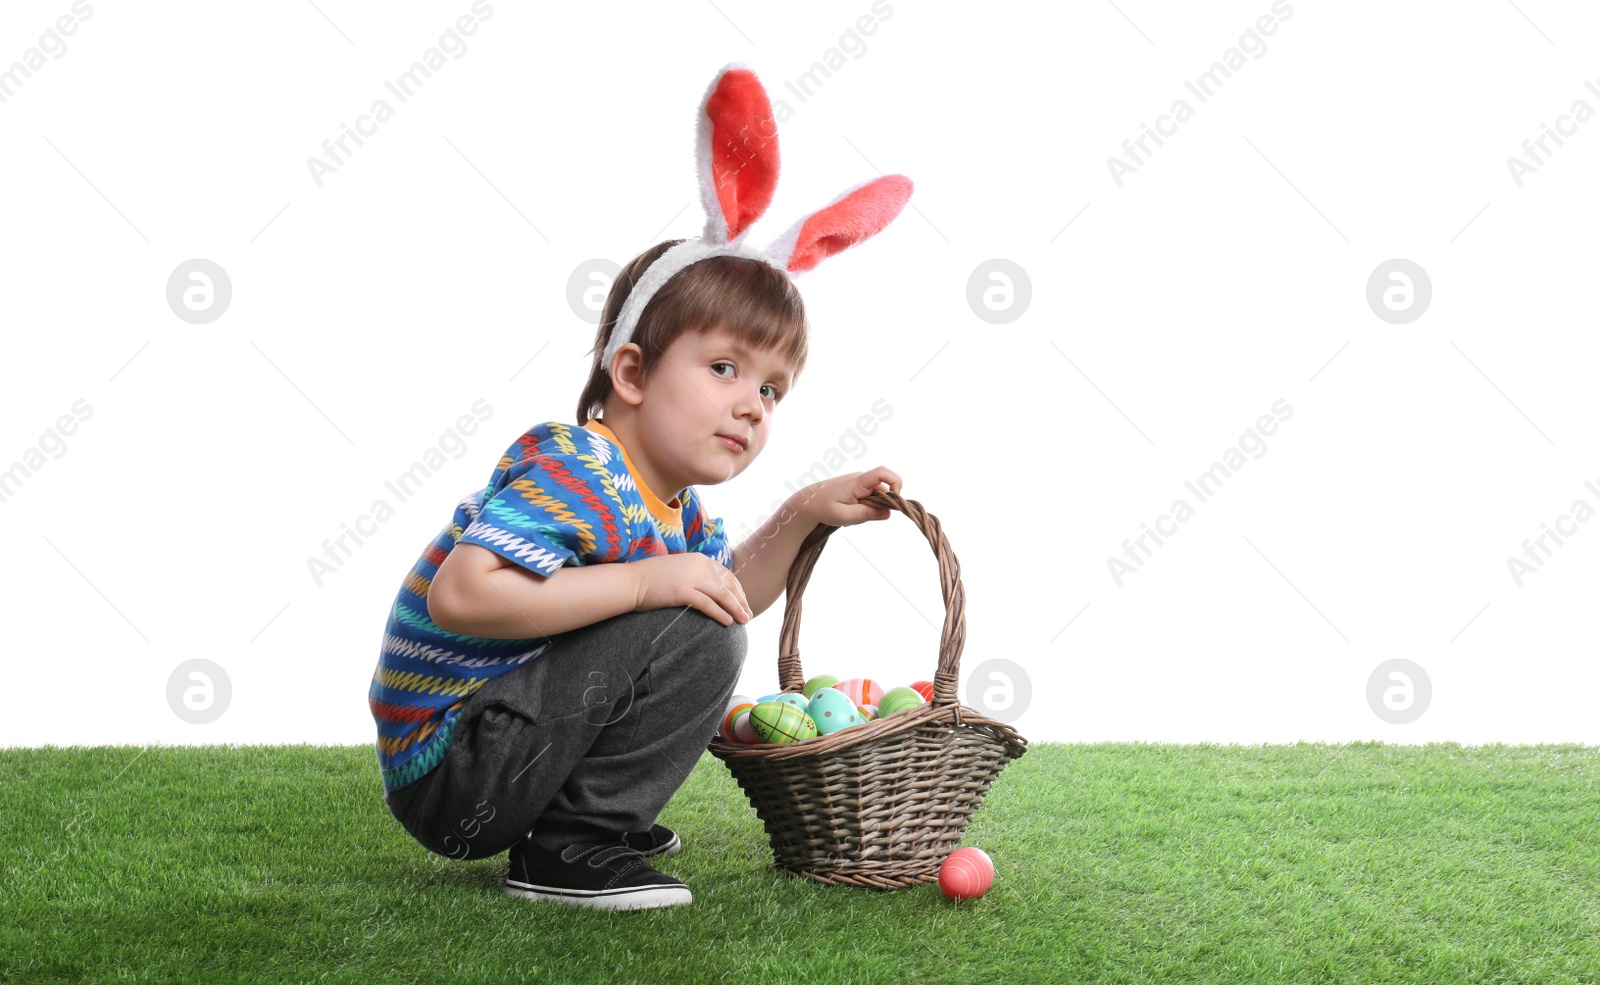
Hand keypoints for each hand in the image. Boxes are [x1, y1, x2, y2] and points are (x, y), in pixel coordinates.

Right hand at [630, 553, 751, 625]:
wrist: (630, 582)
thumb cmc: (652, 579)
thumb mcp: (678, 570)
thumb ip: (695, 574)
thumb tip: (710, 588)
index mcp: (698, 559)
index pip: (727, 575)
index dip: (738, 590)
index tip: (744, 603)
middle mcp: (697, 565)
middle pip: (728, 584)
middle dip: (741, 601)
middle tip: (748, 616)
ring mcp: (690, 577)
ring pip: (722, 594)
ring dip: (736, 608)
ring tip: (743, 621)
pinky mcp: (682, 591)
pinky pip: (708, 604)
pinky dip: (720, 613)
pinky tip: (727, 622)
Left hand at [792, 466, 902, 527]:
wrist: (806, 503)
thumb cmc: (822, 508)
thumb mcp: (844, 516)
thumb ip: (867, 514)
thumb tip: (889, 513)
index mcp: (857, 482)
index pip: (882, 473)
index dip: (895, 483)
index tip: (894, 500)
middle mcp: (860, 479)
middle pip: (883, 490)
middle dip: (879, 506)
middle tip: (860, 517)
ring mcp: (859, 483)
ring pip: (876, 497)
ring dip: (870, 509)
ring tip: (851, 516)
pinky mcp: (857, 488)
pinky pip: (869, 498)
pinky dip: (864, 508)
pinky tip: (850, 513)